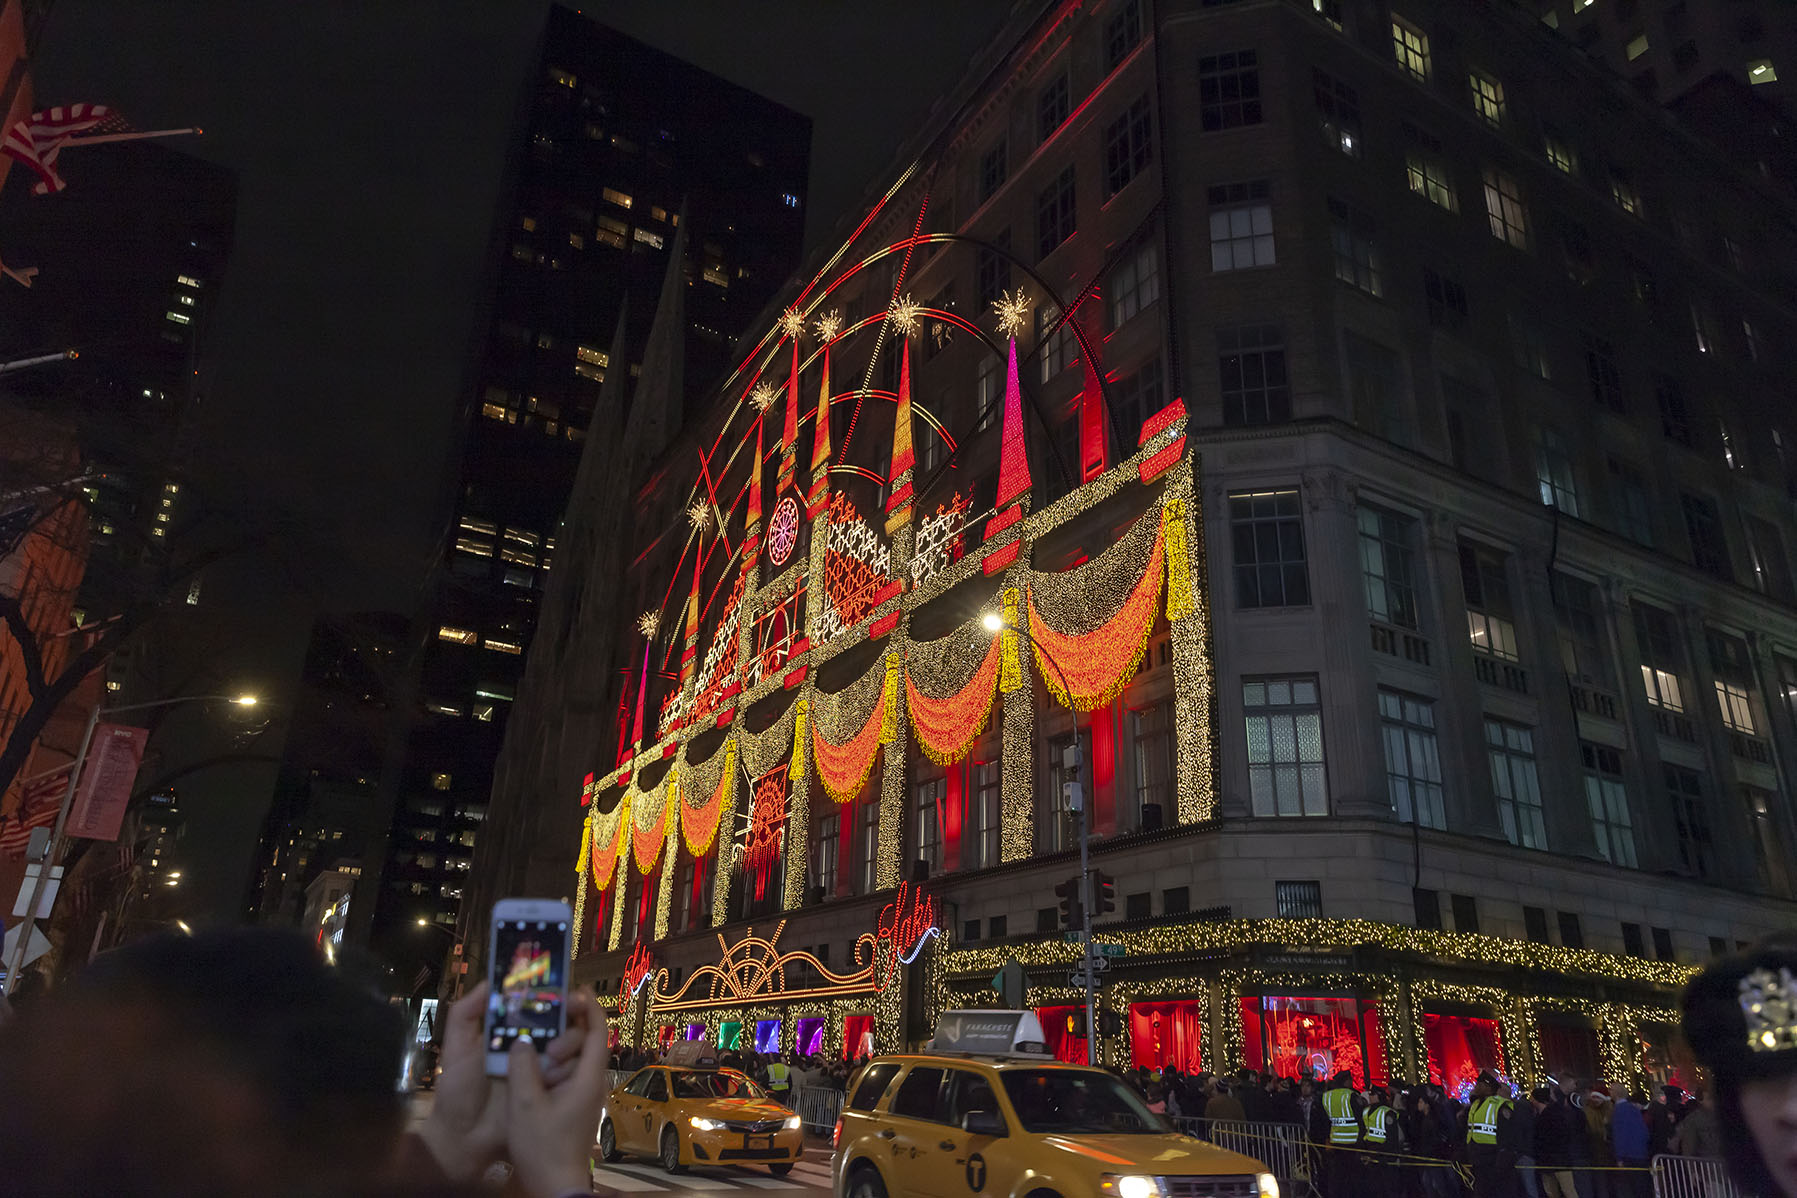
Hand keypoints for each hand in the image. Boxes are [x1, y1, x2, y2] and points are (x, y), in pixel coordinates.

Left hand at [415, 983, 590, 1182]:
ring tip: (555, 1051)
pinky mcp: (553, 1091)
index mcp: (510, 1032)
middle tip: (574, 1008)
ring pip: (572, 1044)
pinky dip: (569, 1068)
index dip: (552, 993)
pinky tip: (556, 1071)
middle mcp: (532, 1046)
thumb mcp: (456, 1046)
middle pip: (562, 1021)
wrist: (463, 1136)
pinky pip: (571, 1073)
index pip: (537, 1006)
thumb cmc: (457, 1089)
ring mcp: (545, 1069)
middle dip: (572, 1012)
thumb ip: (466, 1012)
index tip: (563, 985)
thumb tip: (490, 981)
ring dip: (570, 1040)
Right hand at [505, 987, 609, 1197]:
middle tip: (541, 1040)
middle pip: (586, 1044)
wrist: (553, 1186)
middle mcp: (592, 1084)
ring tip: (534, 1053)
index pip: (598, 1033)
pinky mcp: (574, 1108)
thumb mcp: (526, 1105)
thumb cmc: (543, 1147)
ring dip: (555, 1052)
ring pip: (574, 1060)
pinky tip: (531, 1071)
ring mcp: (584, 1097)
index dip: (589, 1009)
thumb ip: (523, 1068)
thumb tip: (522, 1040)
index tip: (576, 992)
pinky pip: (566, 1076)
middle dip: (564, 1033)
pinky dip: (552, 1068)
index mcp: (589, 1079)